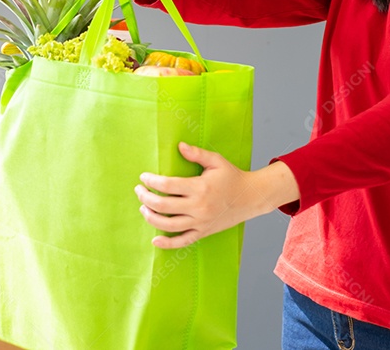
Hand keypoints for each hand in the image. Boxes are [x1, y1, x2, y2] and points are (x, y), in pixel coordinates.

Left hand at [134, 143, 299, 248]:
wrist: (250, 198)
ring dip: (151, 218)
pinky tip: (155, 240)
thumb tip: (179, 145)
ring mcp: (200, 222)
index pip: (168, 185)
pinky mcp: (203, 232)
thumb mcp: (216, 161)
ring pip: (169, 225)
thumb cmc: (232, 176)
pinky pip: (183, 241)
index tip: (143, 177)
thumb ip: (196, 153)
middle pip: (163, 205)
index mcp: (200, 188)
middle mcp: (199, 207)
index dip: (151, 181)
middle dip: (145, 198)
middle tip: (138, 190)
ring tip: (143, 208)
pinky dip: (168, 243)